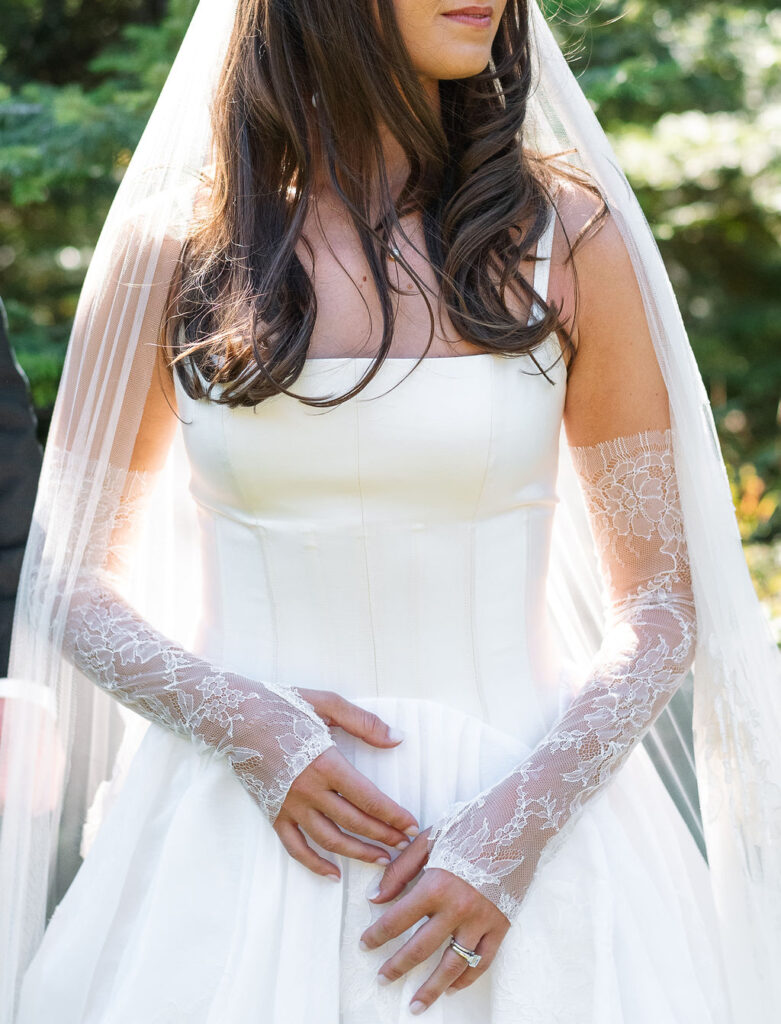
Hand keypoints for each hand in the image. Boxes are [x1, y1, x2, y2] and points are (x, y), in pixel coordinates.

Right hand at [274, 689, 419, 880]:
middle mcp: (309, 790)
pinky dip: (314, 864)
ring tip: (381, 860)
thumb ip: (364, 723)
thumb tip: (398, 738)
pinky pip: (295, 847)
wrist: (234, 717)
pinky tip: (333, 874)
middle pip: (354, 822)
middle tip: (405, 846)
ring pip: (329, 840)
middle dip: (383, 836)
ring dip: (357, 853)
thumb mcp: (327, 704)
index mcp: (326, 764)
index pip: (369, 798)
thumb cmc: (283, 706)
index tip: (412, 826)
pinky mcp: (273, 813)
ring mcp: (290, 806)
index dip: (394, 816)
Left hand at [359, 827, 509, 1011]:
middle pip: (421, 948)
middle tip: (382, 979)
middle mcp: (457, 907)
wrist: (518, 822)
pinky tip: (452, 986)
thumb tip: (376, 897)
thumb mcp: (429, 839)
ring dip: (431, 988)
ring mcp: (481, 920)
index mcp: (436, 884)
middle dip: (397, 967)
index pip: (398, 919)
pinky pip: (482, 961)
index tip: (366, 944)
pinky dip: (467, 978)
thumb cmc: (470, 825)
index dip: (378, 934)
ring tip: (416, 1004)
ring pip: (453, 965)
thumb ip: (400, 870)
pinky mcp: (501, 925)